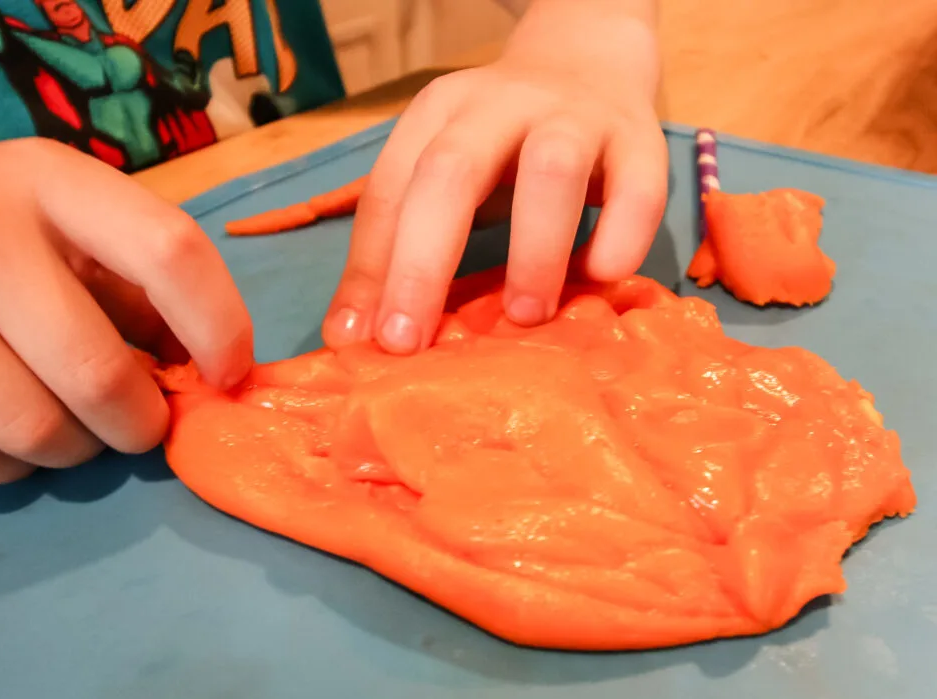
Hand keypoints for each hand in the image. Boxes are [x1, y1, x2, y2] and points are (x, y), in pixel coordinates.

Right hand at [0, 139, 251, 484]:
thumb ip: (143, 288)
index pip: (168, 251)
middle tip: (139, 424)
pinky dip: (5, 467)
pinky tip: (6, 437)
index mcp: (49, 181)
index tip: (229, 375)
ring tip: (71, 429)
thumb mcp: (71, 224)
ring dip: (74, 451)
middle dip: (139, 423)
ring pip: (32, 428)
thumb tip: (212, 373)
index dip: (220, 327)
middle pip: (96, 372)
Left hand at [323, 4, 665, 353]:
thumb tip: (357, 335)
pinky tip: (601, 276)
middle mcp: (499, 106)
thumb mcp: (443, 174)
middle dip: (422, 264)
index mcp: (438, 115)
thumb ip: (404, 241)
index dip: (370, 266)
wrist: (589, 59)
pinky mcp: (639, 138)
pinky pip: (638, 187)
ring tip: (524, 316)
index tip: (359, 338)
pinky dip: (620, 235)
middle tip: (410, 342)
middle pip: (451, 173)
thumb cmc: (502, 143)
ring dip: (533, 251)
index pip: (390, 190)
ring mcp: (574, 117)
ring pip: (549, 171)